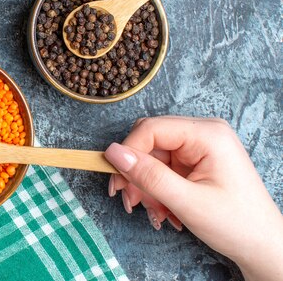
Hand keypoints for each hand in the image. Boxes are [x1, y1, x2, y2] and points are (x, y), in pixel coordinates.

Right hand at [104, 116, 282, 280]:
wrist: (261, 247)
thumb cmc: (237, 224)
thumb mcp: (187, 201)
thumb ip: (149, 175)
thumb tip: (114, 153)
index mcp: (208, 134)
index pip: (151, 129)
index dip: (128, 152)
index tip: (116, 181)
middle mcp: (203, 133)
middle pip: (149, 143)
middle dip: (137, 174)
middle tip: (130, 201)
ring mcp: (199, 147)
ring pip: (152, 158)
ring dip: (146, 187)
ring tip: (154, 213)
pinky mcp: (195, 161)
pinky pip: (162, 169)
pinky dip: (156, 190)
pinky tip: (163, 210)